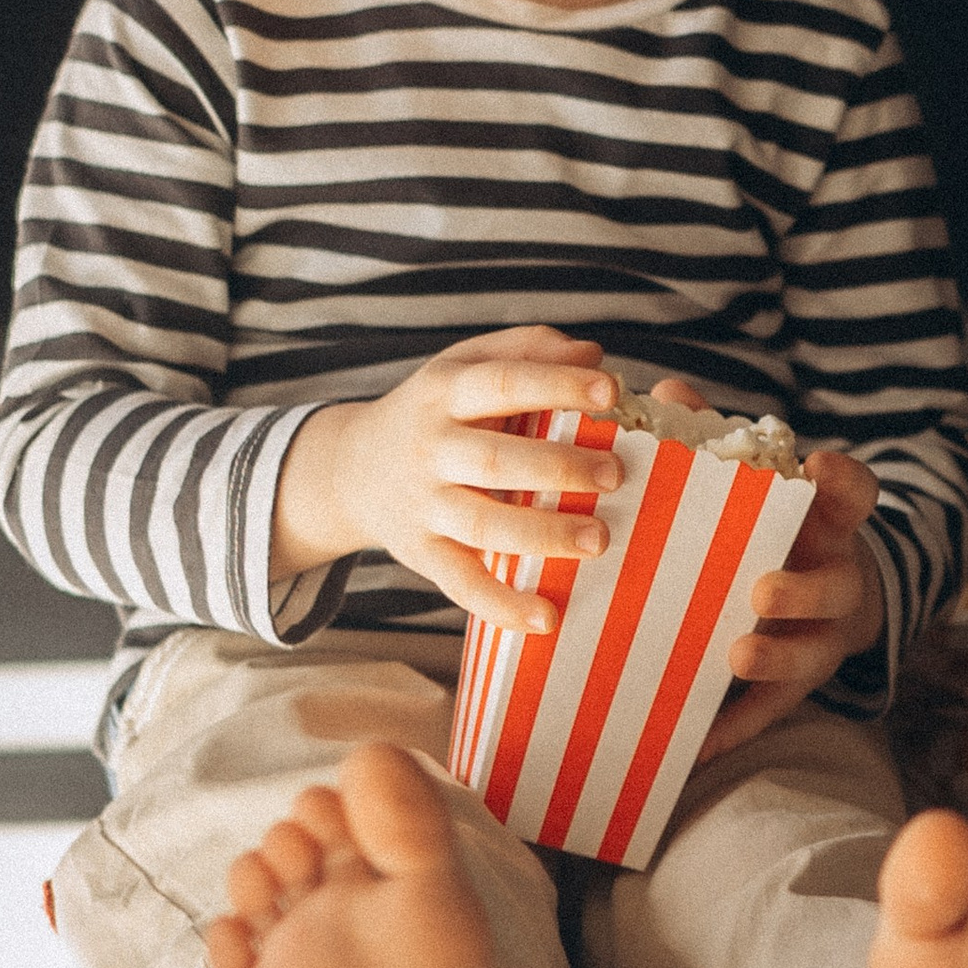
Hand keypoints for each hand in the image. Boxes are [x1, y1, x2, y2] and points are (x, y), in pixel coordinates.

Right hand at [271, 328, 620, 635]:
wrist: (350, 468)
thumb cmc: (437, 410)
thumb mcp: (467, 364)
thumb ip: (529, 349)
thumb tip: (592, 354)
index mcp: (447, 392)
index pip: (503, 383)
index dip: (556, 385)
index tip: (612, 392)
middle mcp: (431, 447)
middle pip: (495, 459)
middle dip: (559, 467)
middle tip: (616, 474)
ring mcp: (424, 504)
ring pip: (483, 524)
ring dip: (542, 534)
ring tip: (598, 539)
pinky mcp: (421, 553)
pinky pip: (460, 584)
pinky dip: (501, 605)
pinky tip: (546, 618)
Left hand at [636, 380, 885, 760]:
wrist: (821, 604)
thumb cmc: (770, 532)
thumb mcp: (756, 487)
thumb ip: (716, 440)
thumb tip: (667, 389)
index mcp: (829, 524)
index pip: (855, 495)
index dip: (843, 482)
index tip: (819, 466)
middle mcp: (835, 580)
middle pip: (836, 586)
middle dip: (802, 590)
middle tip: (762, 588)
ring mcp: (820, 639)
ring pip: (812, 653)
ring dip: (778, 654)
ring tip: (738, 652)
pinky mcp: (793, 688)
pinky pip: (765, 713)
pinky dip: (733, 728)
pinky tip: (695, 744)